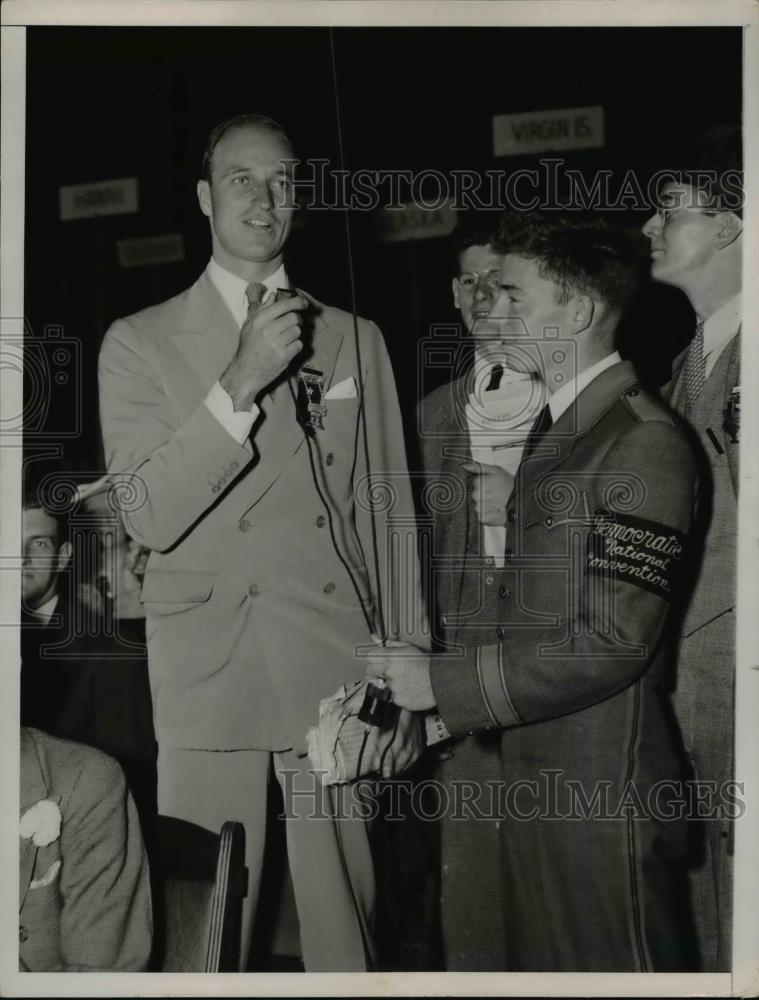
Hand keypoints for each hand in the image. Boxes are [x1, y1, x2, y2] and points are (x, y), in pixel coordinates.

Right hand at [220, 294, 306, 408]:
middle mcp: (268, 330)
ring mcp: (276, 344)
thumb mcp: (249, 325)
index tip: (304, 302)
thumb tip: (273, 296)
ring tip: (284, 340)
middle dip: (296, 320)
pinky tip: (286, 349)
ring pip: (297, 331)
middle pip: (294, 318)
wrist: (245, 372)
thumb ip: (262, 309)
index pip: (283, 305)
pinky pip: (299, 345)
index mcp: (259, 320)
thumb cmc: (248, 348)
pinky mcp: (284, 356)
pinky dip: (295, 347)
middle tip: (292, 324)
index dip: (297, 302)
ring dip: (294, 335)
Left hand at [366, 643, 435, 710]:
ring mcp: (392, 686)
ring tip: (404, 680)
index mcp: (392, 656)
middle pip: (370, 670)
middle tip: (388, 670)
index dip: (374, 657)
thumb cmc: (428, 665)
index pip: (370, 655)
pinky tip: (407, 689)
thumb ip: (392, 644)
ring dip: (389, 683)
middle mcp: (390, 671)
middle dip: (377, 670)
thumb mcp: (410, 648)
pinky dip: (398, 694)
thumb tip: (379, 639)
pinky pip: (391, 696)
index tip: (378, 659)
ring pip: (382, 684)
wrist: (440, 682)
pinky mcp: (397, 699)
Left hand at [461, 461, 514, 525]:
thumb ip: (478, 467)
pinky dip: (486, 514)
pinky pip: (479, 515)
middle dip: (482, 494)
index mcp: (478, 482)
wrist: (521, 500)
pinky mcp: (483, 518)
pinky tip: (494, 510)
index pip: (472, 483)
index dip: (482, 484)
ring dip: (484, 504)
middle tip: (495, 494)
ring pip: (476, 505)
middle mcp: (477, 495)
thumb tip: (463, 465)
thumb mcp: (495, 470)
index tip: (491, 485)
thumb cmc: (510, 485)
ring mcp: (479, 507)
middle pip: (473, 495)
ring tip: (496, 503)